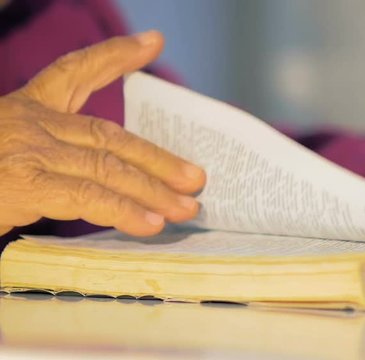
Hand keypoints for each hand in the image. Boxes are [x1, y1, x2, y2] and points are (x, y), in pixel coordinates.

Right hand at [0, 31, 205, 236]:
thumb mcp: (8, 149)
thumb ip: (50, 155)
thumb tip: (105, 177)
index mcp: (24, 108)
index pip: (74, 72)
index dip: (115, 56)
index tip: (152, 42)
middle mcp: (28, 120)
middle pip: (109, 135)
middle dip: (157, 157)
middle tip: (196, 177)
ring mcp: (26, 149)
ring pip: (107, 166)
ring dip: (152, 189)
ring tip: (185, 207)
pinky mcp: (24, 181)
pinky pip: (87, 196)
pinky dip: (123, 210)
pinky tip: (150, 223)